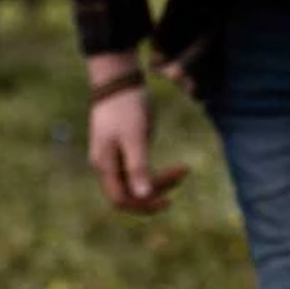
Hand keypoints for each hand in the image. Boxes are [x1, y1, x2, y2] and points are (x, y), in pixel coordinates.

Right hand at [88, 87, 187, 213]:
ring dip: (161, 184)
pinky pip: (142, 174)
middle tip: (181, 177)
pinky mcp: (126, 153)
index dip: (143, 205)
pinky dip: (158, 175)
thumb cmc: (126, 108)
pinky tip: (177, 170)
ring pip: (137, 185)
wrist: (121, 82)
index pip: (120, 200)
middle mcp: (106, 166)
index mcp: (104, 165)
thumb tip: (142, 196)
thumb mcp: (135, 137)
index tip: (169, 199)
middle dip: (156, 193)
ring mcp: (114, 160)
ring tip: (185, 170)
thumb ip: (137, 167)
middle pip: (130, 195)